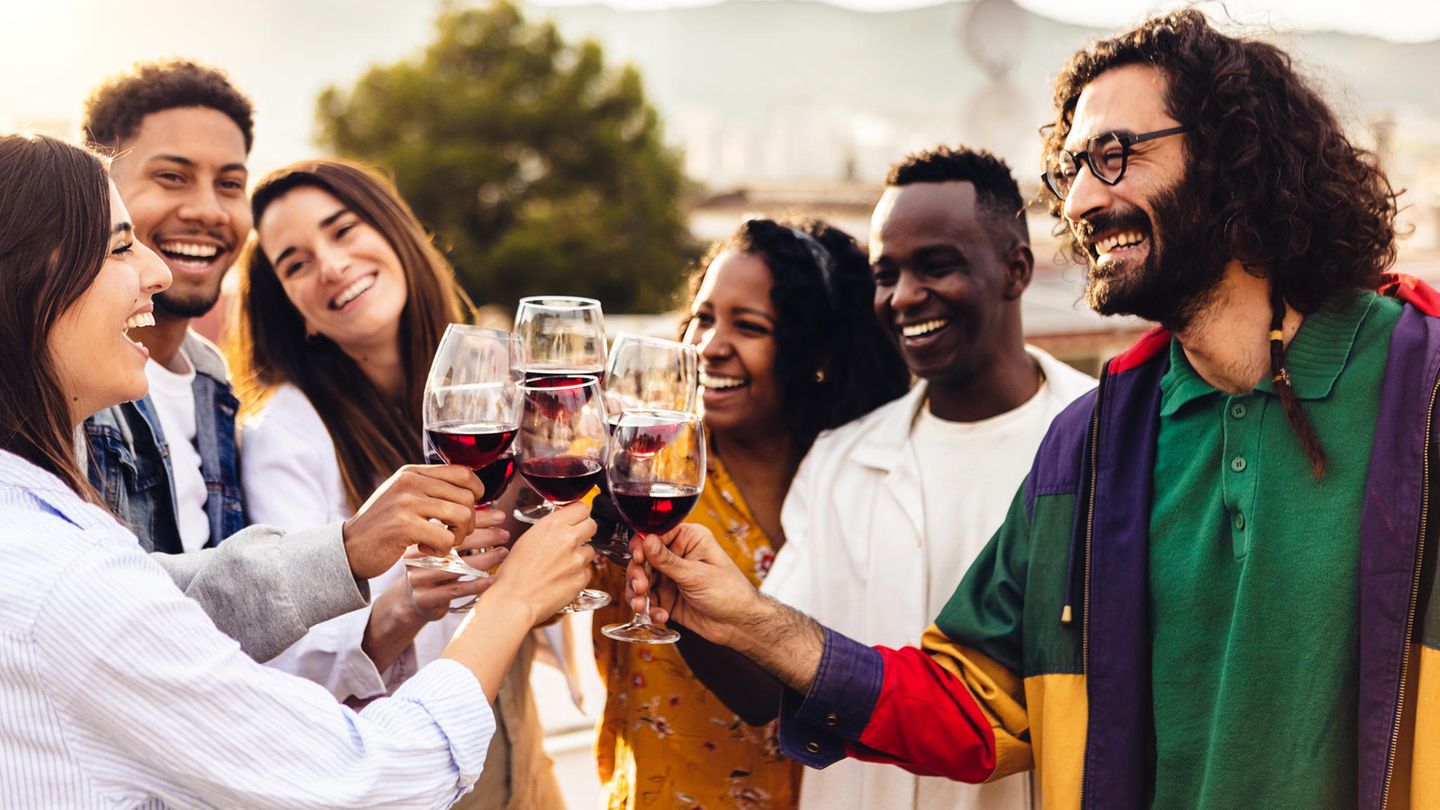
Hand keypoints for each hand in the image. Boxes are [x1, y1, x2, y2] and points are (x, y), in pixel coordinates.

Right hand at [342, 464, 485, 578]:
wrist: (348, 548)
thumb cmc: (382, 527)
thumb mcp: (403, 498)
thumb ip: (430, 490)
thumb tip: (474, 494)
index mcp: (412, 472)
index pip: (462, 472)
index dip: (477, 491)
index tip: (471, 507)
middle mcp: (410, 481)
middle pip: (467, 497)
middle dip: (468, 521)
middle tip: (451, 534)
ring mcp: (406, 501)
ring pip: (462, 515)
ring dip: (458, 536)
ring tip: (441, 542)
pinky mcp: (404, 525)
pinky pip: (447, 538)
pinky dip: (443, 550)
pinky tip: (427, 550)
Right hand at [400, 511, 512, 620]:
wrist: (412, 602)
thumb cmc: (435, 569)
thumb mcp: (445, 549)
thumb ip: (464, 531)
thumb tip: (496, 514)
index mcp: (422, 538)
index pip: (452, 523)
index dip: (478, 519)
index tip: (500, 517)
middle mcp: (418, 556)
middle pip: (454, 543)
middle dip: (484, 537)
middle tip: (504, 535)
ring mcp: (419, 578)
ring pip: (456, 567)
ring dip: (484, 559)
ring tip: (502, 553)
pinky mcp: (425, 598)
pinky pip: (455, 590)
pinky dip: (476, 584)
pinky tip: (492, 579)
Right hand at [487, 502, 596, 625]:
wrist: (515, 600)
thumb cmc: (514, 573)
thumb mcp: (527, 539)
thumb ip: (549, 529)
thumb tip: (560, 525)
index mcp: (553, 525)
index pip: (582, 508)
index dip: (578, 515)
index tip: (576, 520)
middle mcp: (568, 538)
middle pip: (592, 525)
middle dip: (584, 532)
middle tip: (573, 541)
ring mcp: (578, 558)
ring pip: (591, 550)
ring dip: (580, 555)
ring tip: (561, 565)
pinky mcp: (582, 577)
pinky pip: (587, 571)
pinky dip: (578, 574)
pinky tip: (562, 579)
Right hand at [625, 524, 765, 647]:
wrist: (738, 624)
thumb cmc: (730, 593)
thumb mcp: (696, 575)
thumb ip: (667, 560)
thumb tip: (647, 540)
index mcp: (689, 540)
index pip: (656, 534)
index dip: (642, 545)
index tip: (638, 558)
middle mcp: (678, 556)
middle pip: (644, 558)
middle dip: (638, 574)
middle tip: (641, 587)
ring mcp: (671, 577)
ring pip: (642, 580)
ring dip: (639, 593)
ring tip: (643, 605)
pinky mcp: (668, 597)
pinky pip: (649, 599)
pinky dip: (649, 608)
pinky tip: (660, 614)